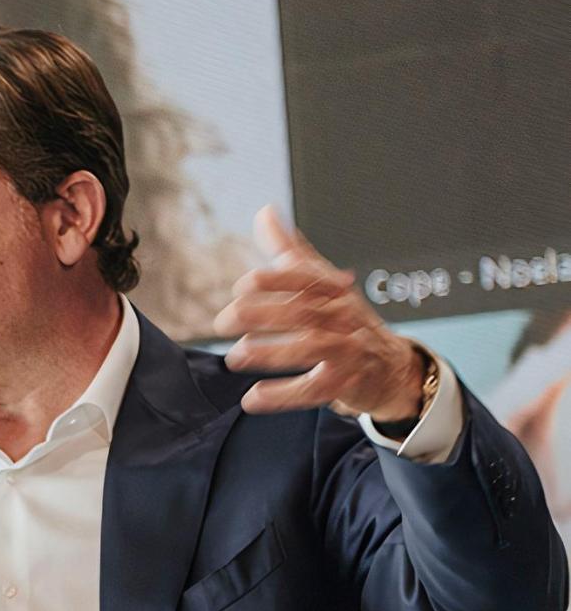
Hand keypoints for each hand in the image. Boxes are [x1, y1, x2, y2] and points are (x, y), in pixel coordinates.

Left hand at [215, 206, 424, 421]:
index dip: (274, 280)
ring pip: (310, 347)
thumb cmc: (344, 319)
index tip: (243, 285)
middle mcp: (342, 316)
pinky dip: (282, 395)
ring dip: (269, 352)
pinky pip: (313, 389)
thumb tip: (265, 213)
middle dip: (260, 314)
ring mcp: (347, 350)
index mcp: (333, 288)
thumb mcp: (320, 282)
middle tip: (222, 322)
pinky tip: (252, 397)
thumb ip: (290, 251)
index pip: (306, 278)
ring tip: (235, 355)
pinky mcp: (344, 383)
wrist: (388, 364)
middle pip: (303, 311)